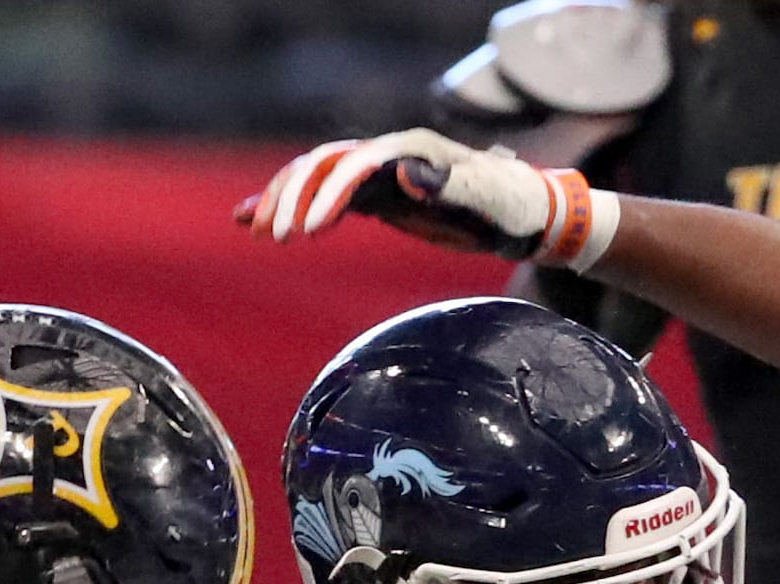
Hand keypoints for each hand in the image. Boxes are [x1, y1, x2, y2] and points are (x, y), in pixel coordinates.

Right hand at [240, 129, 610, 267]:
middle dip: (293, 196)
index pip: (355, 164)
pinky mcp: (378, 197)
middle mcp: (390, 156)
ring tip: (255, 229)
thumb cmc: (511, 205)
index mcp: (412, 151)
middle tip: (275, 236)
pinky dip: (292, 206)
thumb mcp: (489, 196)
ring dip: (283, 199)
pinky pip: (326, 197)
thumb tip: (406, 169)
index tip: (306, 231)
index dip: (328, 193)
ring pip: (316, 177)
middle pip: (323, 164)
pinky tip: (257, 220)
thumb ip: (450, 183)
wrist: (524, 214)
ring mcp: (381, 175)